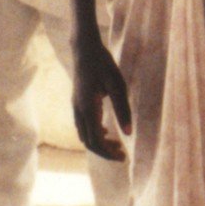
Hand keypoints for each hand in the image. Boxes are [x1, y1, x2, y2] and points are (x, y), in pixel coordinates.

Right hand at [71, 31, 129, 161]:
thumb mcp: (118, 85)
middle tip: (122, 155)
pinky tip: (107, 131)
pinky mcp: (77, 104)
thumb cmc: (103, 64)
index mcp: (88, 108)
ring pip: (84, 135)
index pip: (96, 141)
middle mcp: (79, 111)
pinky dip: (94, 134)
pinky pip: (83, 126)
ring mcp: (75, 107)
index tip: (124, 156)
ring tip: (117, 145)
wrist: (84, 48)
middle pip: (88, 142)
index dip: (109, 152)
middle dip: (105, 152)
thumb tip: (129, 134)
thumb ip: (123, 109)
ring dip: (99, 144)